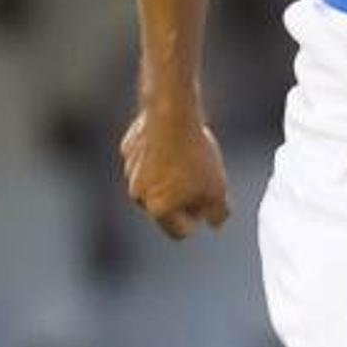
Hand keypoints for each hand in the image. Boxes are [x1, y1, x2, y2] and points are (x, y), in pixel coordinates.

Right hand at [120, 98, 230, 238]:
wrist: (172, 114)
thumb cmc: (195, 156)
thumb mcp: (218, 189)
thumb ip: (218, 213)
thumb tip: (215, 224)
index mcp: (158, 210)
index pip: (179, 232)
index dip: (197, 221)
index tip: (208, 204)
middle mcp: (138, 196)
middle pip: (164, 207)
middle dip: (183, 198)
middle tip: (201, 180)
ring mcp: (130, 172)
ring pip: (154, 182)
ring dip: (170, 177)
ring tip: (190, 158)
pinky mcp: (128, 150)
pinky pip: (147, 160)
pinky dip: (160, 156)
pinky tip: (175, 142)